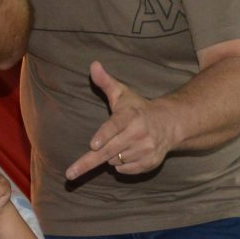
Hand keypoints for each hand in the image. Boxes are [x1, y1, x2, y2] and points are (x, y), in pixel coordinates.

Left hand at [65, 61, 173, 178]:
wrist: (170, 123)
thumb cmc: (138, 108)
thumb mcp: (122, 93)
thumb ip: (105, 82)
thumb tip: (93, 64)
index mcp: (131, 115)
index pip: (115, 126)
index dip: (104, 135)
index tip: (93, 145)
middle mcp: (140, 133)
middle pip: (110, 150)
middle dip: (88, 162)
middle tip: (70, 174)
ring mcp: (146, 149)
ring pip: (115, 161)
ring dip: (110, 157)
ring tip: (121, 144)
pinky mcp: (151, 162)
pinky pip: (125, 169)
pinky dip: (120, 165)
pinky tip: (128, 153)